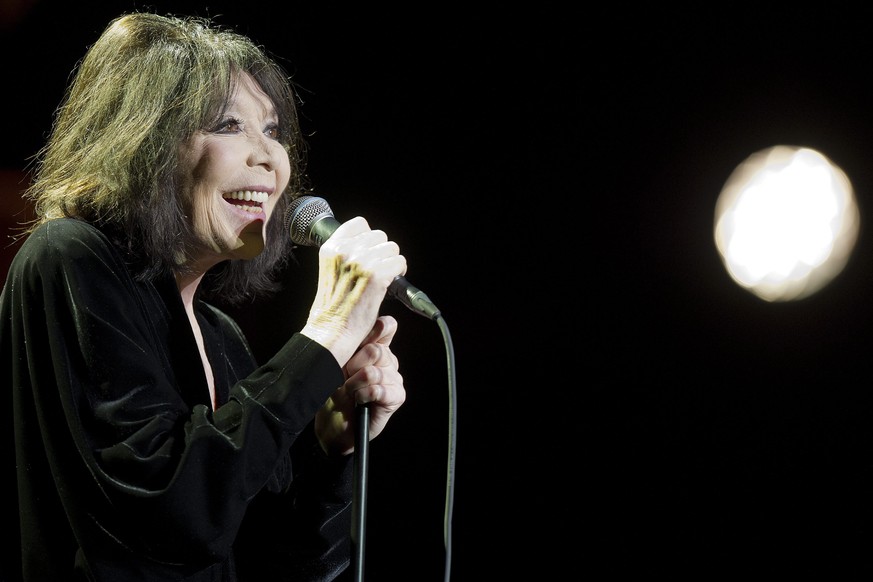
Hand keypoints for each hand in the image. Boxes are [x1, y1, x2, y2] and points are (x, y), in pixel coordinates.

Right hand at [301, 217, 406, 366]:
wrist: (332, 331)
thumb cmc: (332, 307)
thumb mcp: (330, 270)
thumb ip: (344, 253)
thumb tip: (367, 243)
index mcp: (331, 248)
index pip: (359, 223)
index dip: (369, 237)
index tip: (370, 251)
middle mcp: (346, 251)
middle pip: (379, 236)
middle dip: (382, 252)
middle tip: (379, 269)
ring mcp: (362, 262)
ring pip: (392, 248)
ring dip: (392, 262)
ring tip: (385, 276)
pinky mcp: (377, 276)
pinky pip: (399, 262)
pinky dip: (400, 271)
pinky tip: (390, 283)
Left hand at [314, 316, 405, 455]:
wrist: (333, 427)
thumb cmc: (333, 393)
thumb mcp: (336, 364)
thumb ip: (350, 345)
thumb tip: (357, 329)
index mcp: (375, 348)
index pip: (386, 327)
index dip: (375, 330)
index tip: (359, 342)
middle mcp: (388, 360)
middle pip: (375, 351)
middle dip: (353, 365)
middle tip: (346, 377)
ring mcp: (394, 378)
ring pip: (374, 372)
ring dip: (355, 385)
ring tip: (351, 392)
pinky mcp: (397, 396)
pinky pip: (379, 389)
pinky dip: (364, 396)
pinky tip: (360, 401)